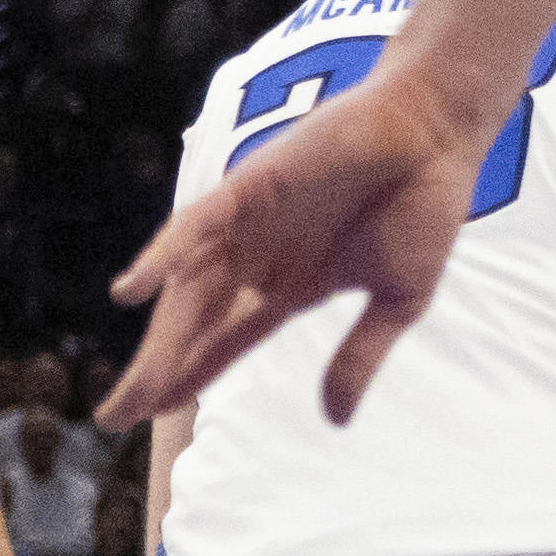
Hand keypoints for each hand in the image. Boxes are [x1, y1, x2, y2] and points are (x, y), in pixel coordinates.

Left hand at [109, 55, 503, 428]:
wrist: (440, 134)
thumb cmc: (425, 205)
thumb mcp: (398, 300)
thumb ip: (360, 356)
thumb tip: (335, 420)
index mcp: (290, 285)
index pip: (225, 340)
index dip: (189, 376)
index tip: (149, 416)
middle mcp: (257, 258)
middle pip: (193, 323)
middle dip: (157, 370)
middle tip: (115, 418)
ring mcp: (249, 224)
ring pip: (187, 288)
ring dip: (157, 338)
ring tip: (131, 388)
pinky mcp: (249, 187)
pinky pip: (195, 225)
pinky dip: (160, 256)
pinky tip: (131, 292)